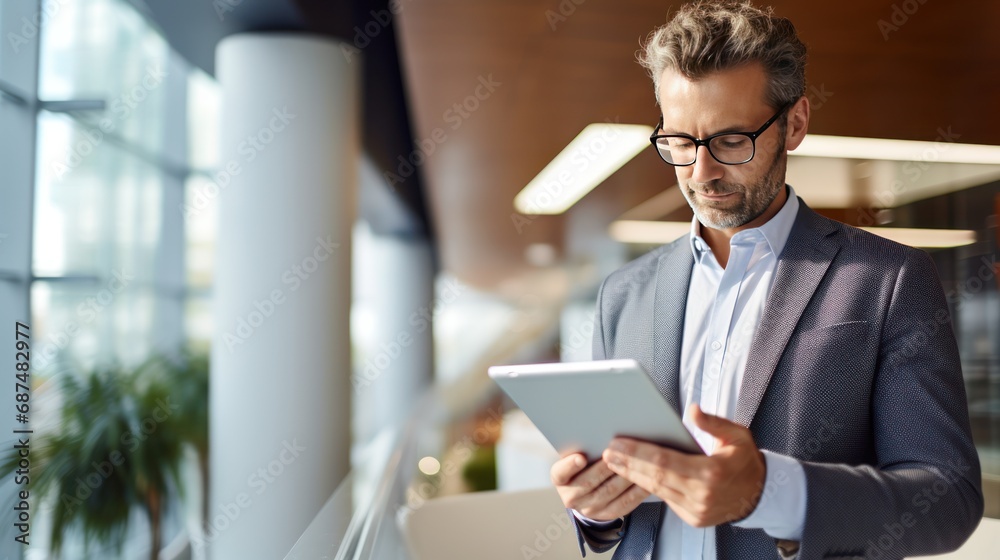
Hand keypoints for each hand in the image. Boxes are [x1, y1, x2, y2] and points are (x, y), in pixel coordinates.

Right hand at [550, 452, 650, 520]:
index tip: (581, 457)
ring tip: (636, 463)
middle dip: (605, 467)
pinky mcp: (608, 514)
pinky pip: (624, 503)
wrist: (587, 488)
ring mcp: (589, 508)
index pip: (560, 473)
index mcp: (560, 479)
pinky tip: (645, 479)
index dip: (570, 465)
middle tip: (620, 453)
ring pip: (609, 492)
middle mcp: (571, 496)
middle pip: (589, 482)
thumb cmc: (585, 462)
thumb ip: (584, 446)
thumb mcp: (576, 453)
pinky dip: (636, 490)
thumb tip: (602, 433)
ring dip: (624, 477)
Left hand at [602, 404, 764, 527]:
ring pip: (657, 491)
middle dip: (628, 464)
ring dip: (633, 476)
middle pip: (655, 478)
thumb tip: (692, 410)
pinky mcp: (693, 518)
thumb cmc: (744, 460)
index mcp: (712, 472)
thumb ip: (712, 423)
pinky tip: (633, 474)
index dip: (638, 453)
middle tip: (606, 452)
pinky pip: (665, 500)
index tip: (617, 444)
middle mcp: (702, 494)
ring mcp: (697, 510)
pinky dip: (648, 486)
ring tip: (613, 462)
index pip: (665, 461)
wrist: (759, 494)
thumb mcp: (736, 435)